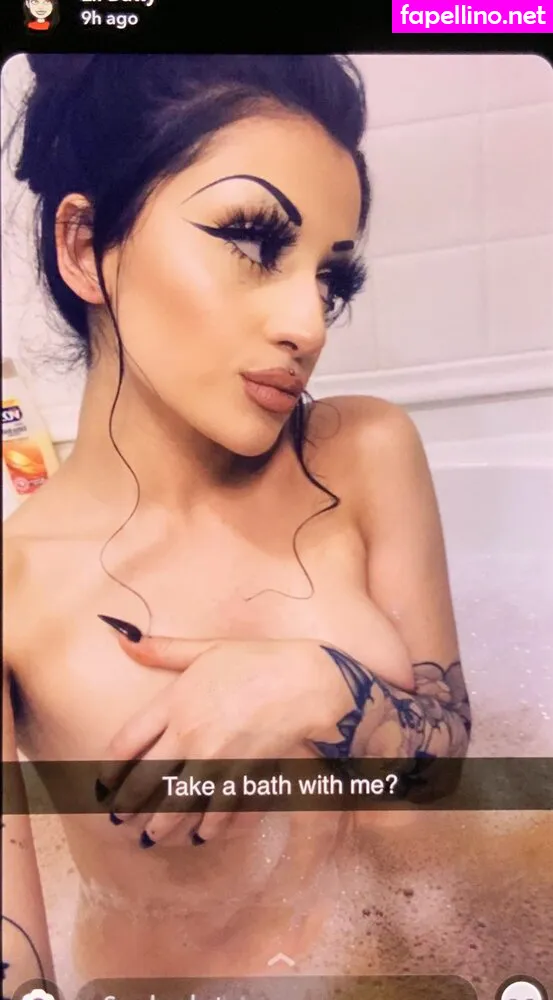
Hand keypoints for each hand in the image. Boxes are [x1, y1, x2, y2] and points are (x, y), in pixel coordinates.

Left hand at [96, 633, 352, 845]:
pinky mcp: (242, 776)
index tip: (105, 783)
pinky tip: (200, 836)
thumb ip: (161, 648)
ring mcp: (215, 761)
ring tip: (152, 837)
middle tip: (122, 817)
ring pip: (177, 804)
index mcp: (174, 703)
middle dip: (130, 804)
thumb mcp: (205, 648)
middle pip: (145, 781)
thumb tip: (121, 636)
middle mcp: (188, 736)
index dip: (110, 769)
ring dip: (161, 825)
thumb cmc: (255, 659)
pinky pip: (217, 811)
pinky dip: (207, 828)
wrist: (304, 681)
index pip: (126, 745)